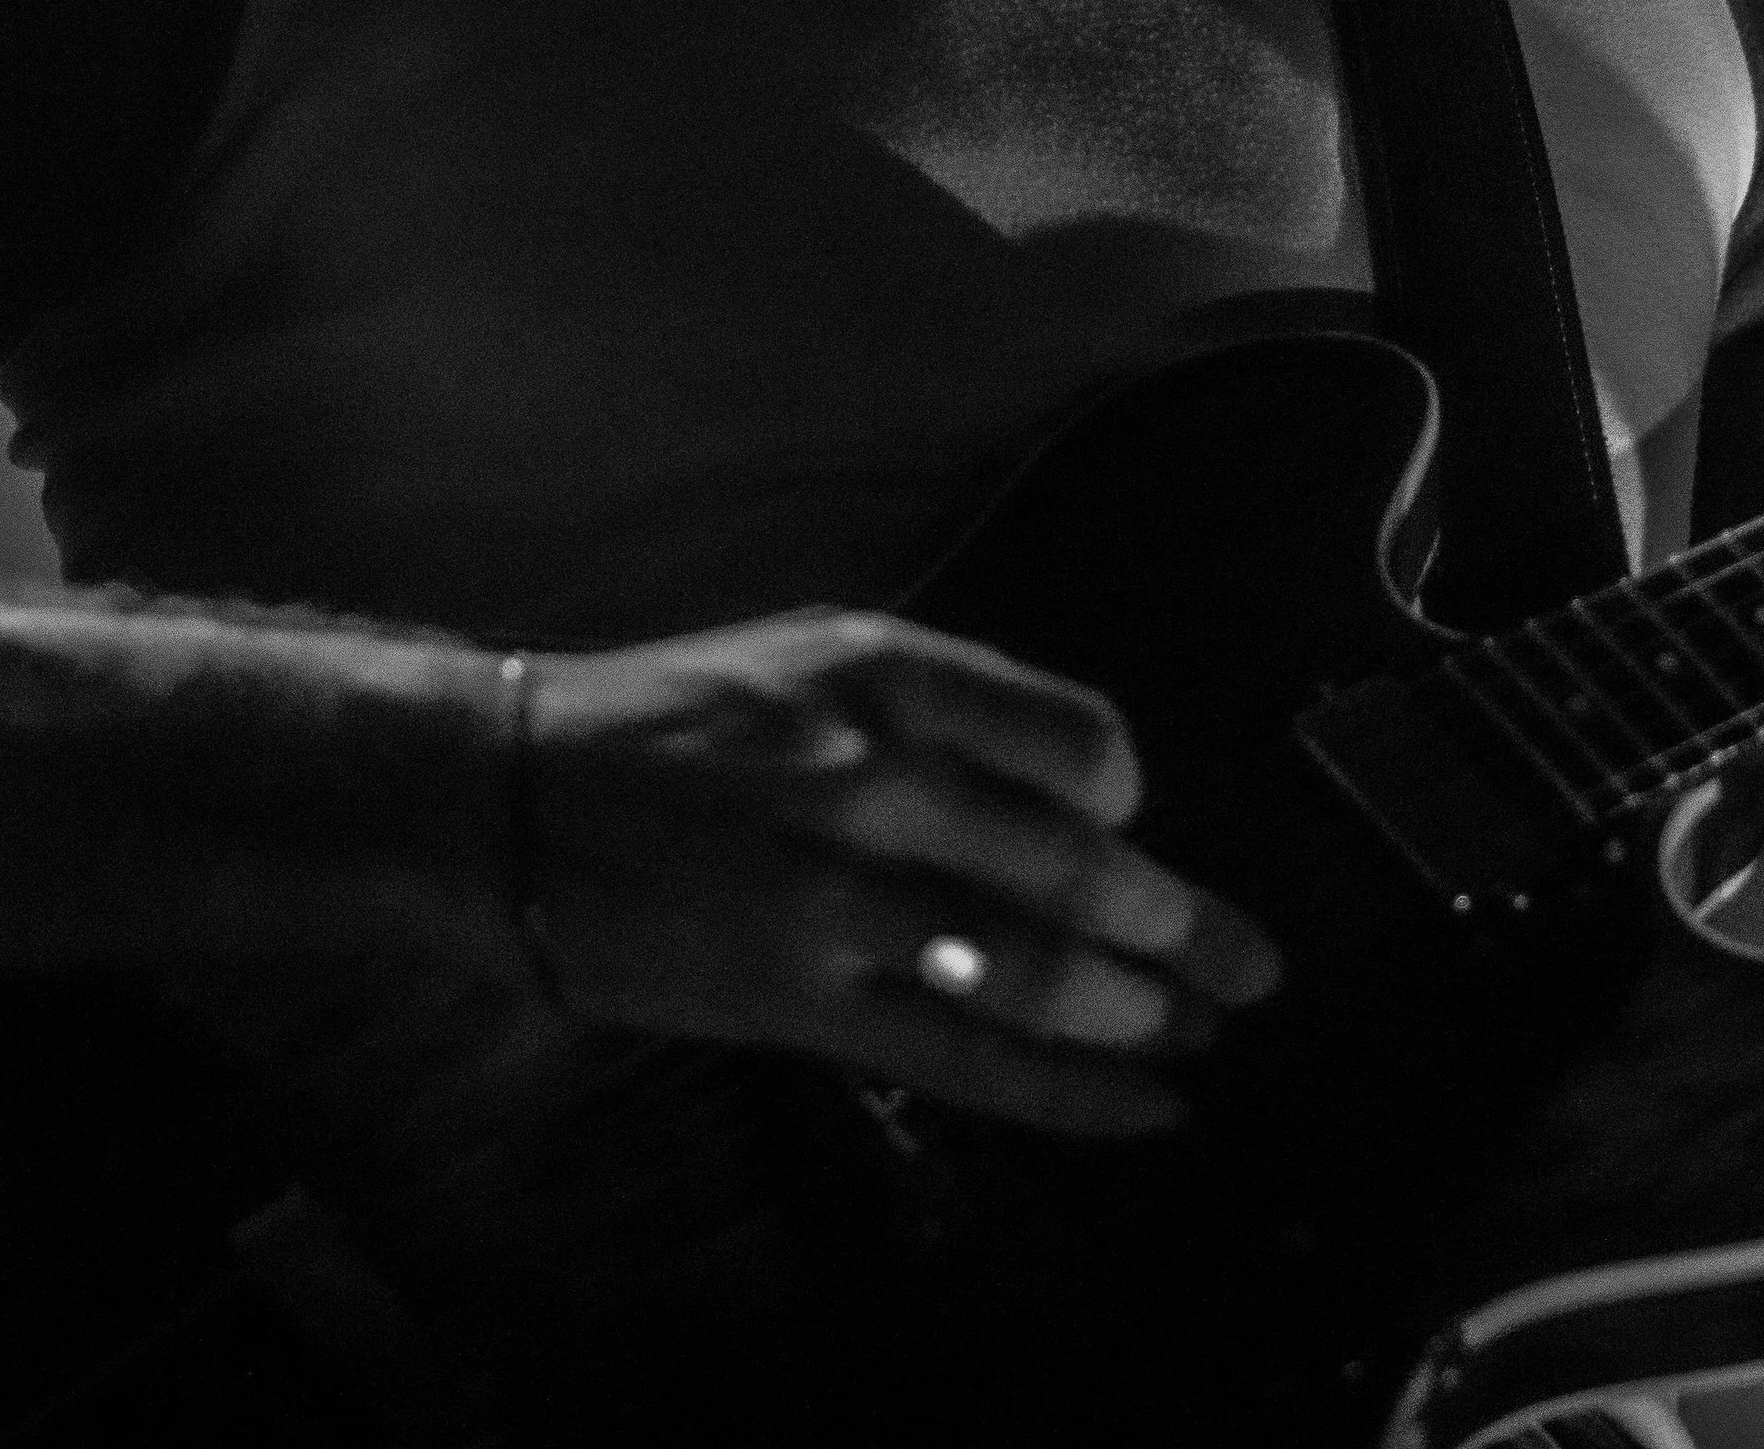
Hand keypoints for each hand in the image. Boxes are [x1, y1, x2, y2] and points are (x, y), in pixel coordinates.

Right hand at [515, 610, 1281, 1138]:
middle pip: (1070, 863)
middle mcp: (867, 776)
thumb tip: (1080, 792)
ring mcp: (832, 898)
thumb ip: (939, 709)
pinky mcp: (797, 1001)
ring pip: (1029, 971)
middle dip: (1177, 923)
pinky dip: (1068, 1095)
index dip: (1127, 784)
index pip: (1068, 733)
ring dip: (1138, 1015)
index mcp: (878, 673)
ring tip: (1201, 1037)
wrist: (512, 795)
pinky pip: (961, 1062)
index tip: (1139, 815)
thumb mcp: (812, 654)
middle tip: (1251, 963)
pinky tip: (1141, 1109)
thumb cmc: (681, 719)